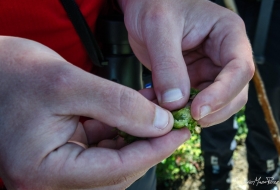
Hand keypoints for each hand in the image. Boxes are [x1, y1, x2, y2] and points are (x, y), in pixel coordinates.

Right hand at [0, 36, 189, 188]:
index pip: (114, 171)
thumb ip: (117, 104)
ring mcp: (57, 170)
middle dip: (147, 145)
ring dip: (137, 137)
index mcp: (44, 172)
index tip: (178, 132)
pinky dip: (121, 131)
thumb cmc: (15, 74)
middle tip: (172, 124)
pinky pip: (102, 149)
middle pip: (115, 172)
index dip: (152, 150)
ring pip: (112, 161)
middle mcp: (49, 180)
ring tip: (155, 113)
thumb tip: (159, 122)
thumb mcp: (69, 84)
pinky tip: (135, 113)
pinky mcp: (65, 155)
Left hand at [118, 0, 254, 125]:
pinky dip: (177, 110)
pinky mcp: (191, 79)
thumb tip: (176, 101)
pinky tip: (159, 105)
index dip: (223, 94)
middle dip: (212, 110)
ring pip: (213, 103)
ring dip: (192, 113)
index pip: (240, 69)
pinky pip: (191, 102)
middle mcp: (222, 55)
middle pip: (234, 93)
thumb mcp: (159, 27)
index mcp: (227, 34)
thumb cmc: (155, 4)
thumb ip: (168, 64)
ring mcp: (207, 69)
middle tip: (185, 118)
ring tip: (167, 112)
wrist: (142, 7)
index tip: (199, 109)